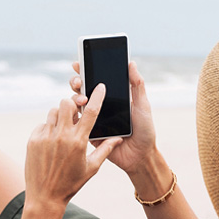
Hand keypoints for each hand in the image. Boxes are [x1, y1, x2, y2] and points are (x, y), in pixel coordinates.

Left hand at [25, 84, 121, 209]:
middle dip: (72, 104)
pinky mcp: (33, 140)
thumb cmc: (71, 184)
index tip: (100, 86)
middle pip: (67, 103)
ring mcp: (45, 137)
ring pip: (53, 111)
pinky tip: (52, 141)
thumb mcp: (91, 168)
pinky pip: (42, 124)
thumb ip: (105, 150)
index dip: (97, 96)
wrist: (45, 197)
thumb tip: (118, 138)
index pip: (91, 112)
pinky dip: (48, 128)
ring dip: (60, 115)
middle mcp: (61, 136)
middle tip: (75, 113)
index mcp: (78, 142)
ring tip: (63, 128)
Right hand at [69, 61, 156, 175]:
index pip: (97, 80)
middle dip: (77, 82)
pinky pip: (77, 123)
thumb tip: (131, 63)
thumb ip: (137, 85)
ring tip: (82, 99)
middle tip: (78, 81)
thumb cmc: (145, 131)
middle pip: (83, 89)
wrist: (140, 156)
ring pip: (77, 104)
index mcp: (113, 98)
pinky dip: (73, 116)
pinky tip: (75, 112)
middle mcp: (101, 106)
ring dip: (75, 98)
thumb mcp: (143, 105)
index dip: (86, 70)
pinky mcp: (89, 133)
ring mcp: (93, 119)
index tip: (79, 63)